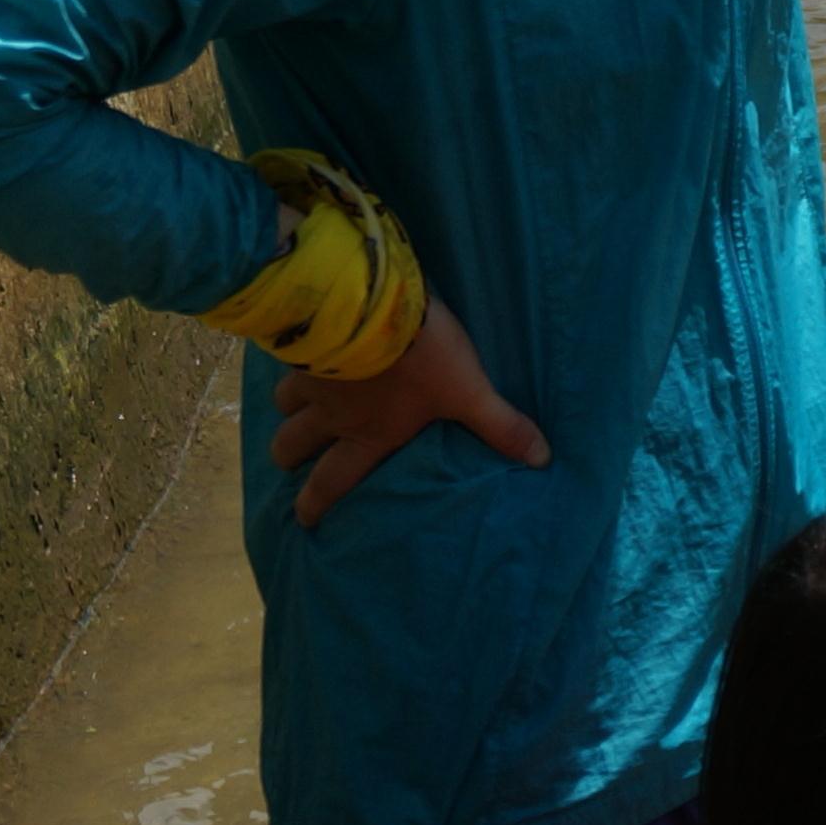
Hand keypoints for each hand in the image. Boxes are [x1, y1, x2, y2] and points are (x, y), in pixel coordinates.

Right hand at [270, 297, 549, 526]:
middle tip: (288, 463)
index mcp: (368, 434)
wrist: (372, 304)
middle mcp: (332, 414)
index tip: (304, 520)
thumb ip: (500, 425)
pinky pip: (286, 359)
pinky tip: (299, 352)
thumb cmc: (420, 357)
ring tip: (292, 407)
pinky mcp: (301, 341)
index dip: (316, 504)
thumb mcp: (468, 391)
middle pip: (293, 445)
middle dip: (289, 457)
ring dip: (289, 408)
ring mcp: (311, 377)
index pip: (335, 480)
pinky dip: (291, 362)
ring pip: (284, 403)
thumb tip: (541, 459)